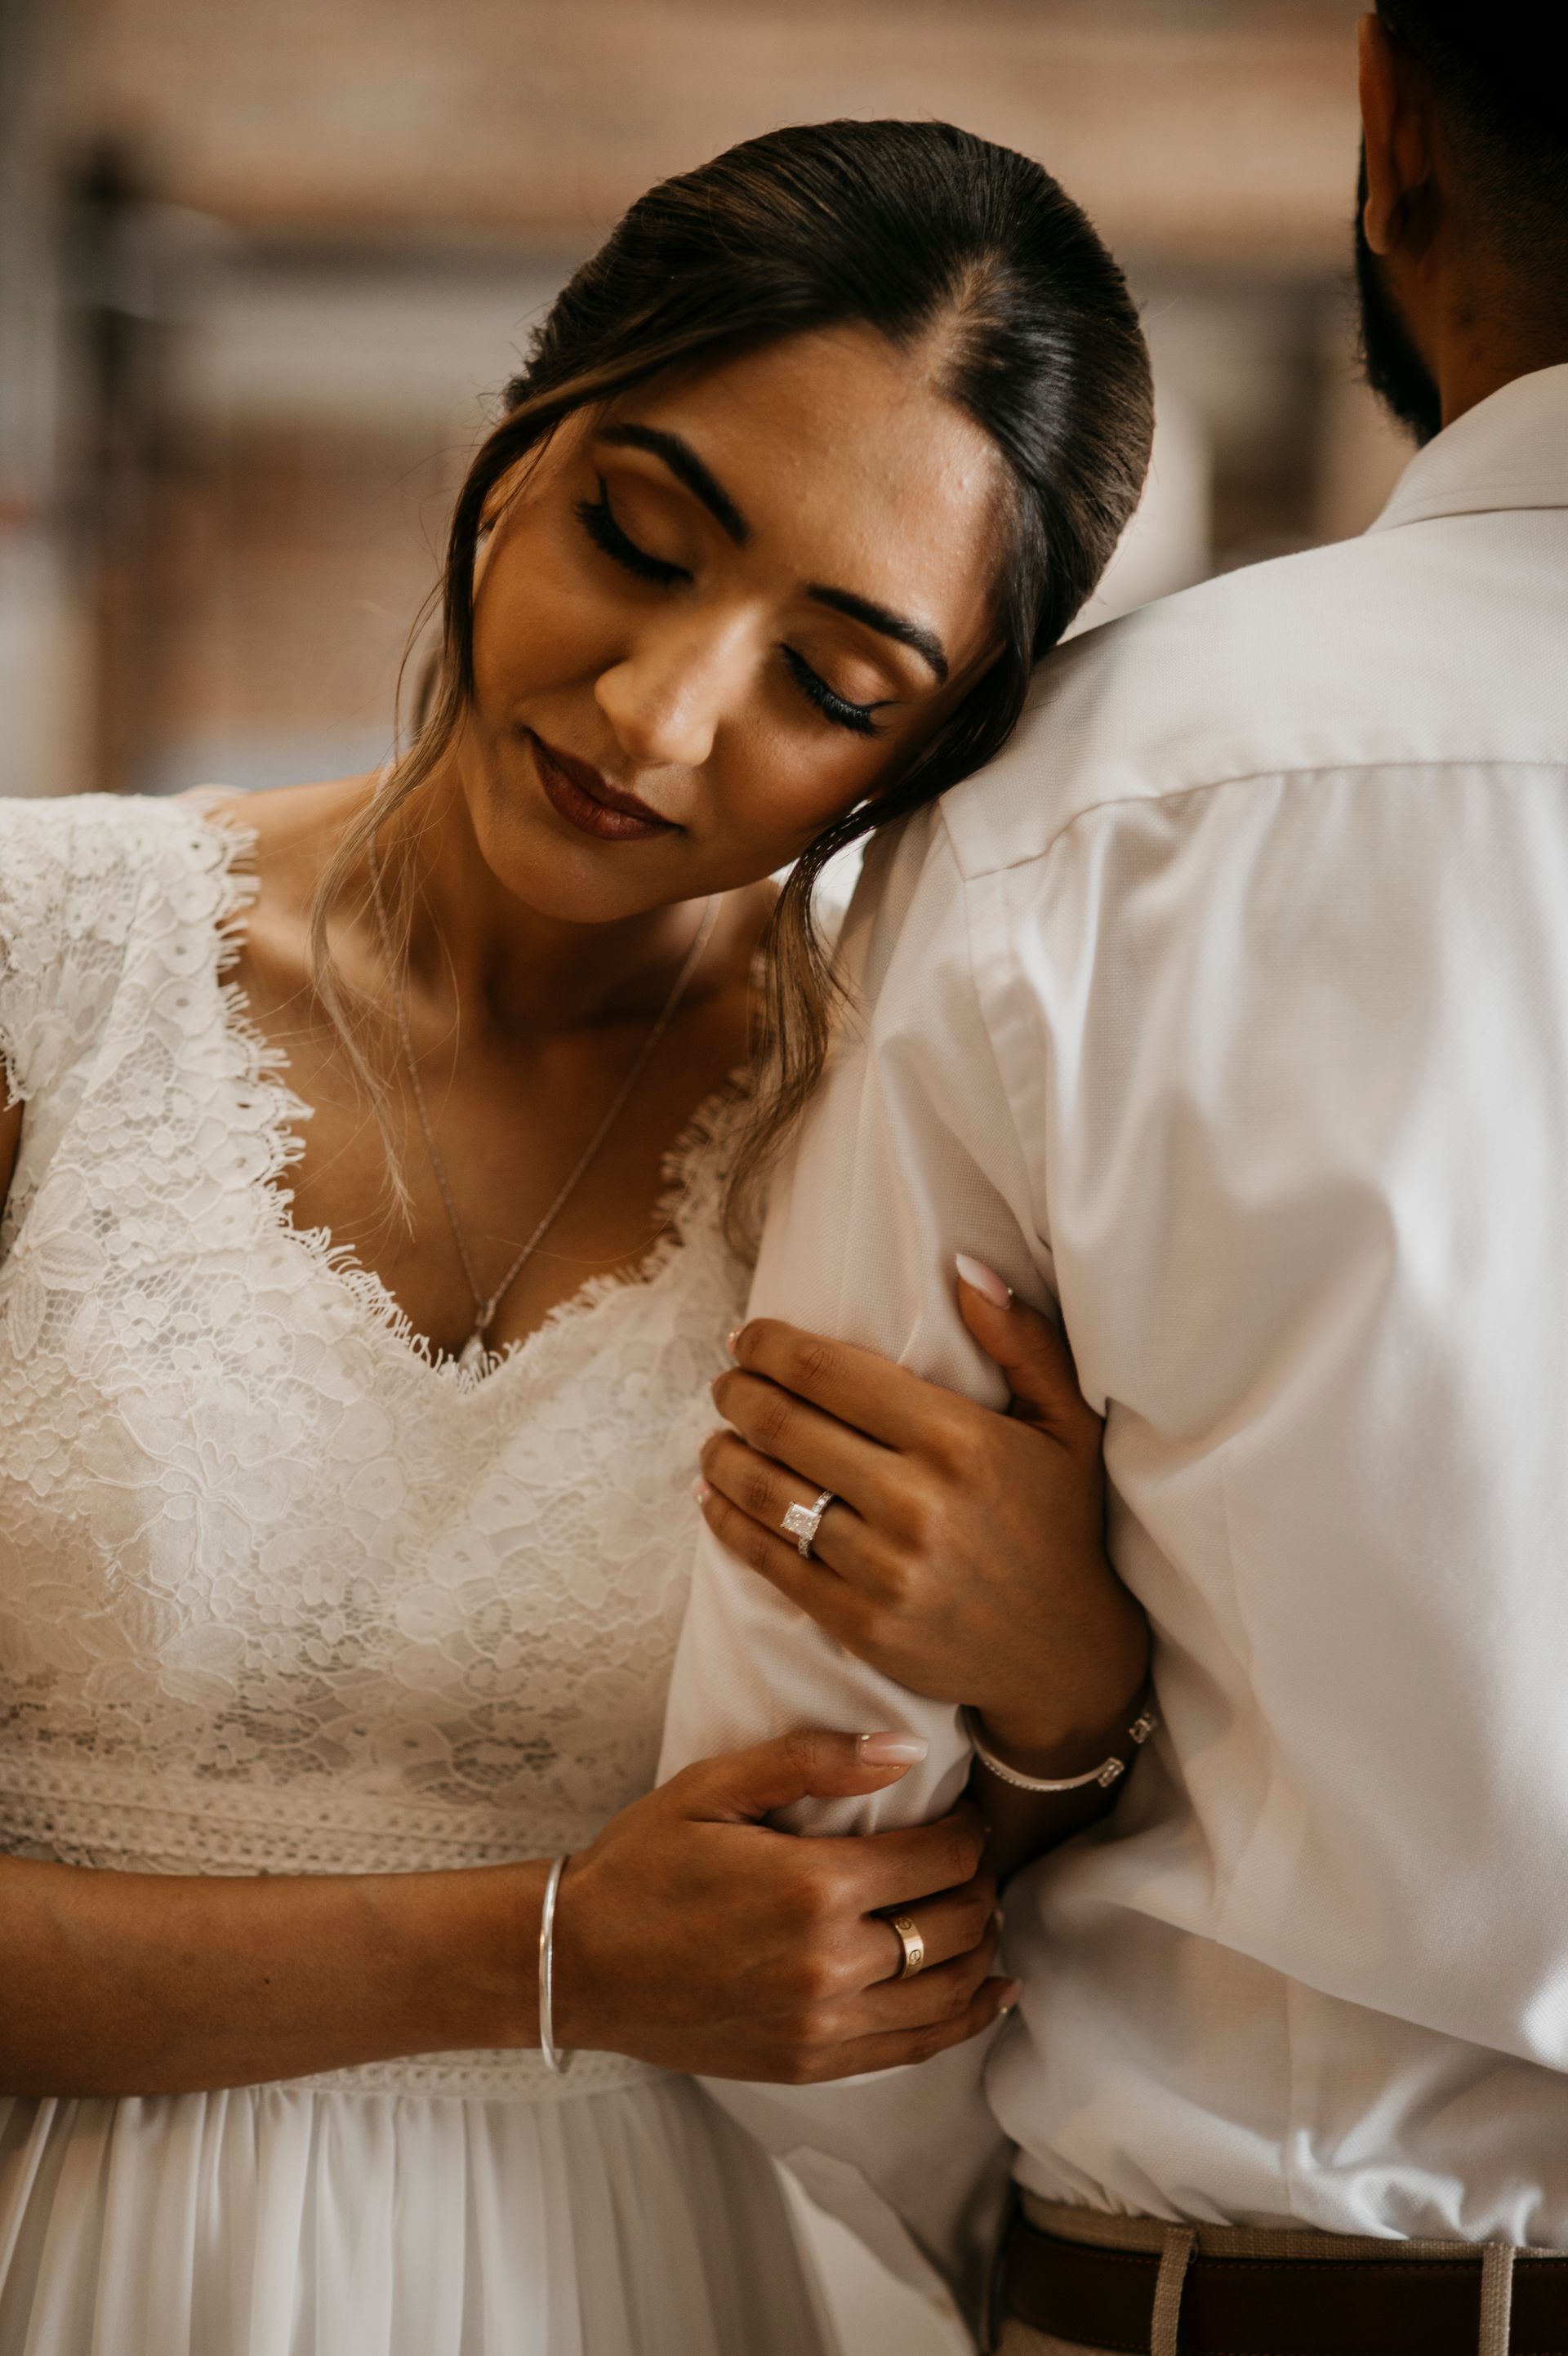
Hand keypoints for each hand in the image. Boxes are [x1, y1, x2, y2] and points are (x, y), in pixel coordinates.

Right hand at [553, 1729, 1012, 2081]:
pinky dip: (963, 2020)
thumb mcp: (715, 1786)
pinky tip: (989, 1994)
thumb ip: (814, 1760)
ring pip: (949, 1993)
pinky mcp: (812, 2063)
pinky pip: (916, 2047)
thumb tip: (908, 1750)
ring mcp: (824, 2024)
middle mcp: (832, 1964)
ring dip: (980, 1949)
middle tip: (975, 1860)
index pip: (941, 1859)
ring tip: (981, 1915)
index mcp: (814, 1888)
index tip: (966, 1816)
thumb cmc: (641, 1864)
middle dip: (980, 1886)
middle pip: (956, 1925)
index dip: (969, 1833)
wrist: (577, 1963)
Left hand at [696, 1261, 1148, 1775]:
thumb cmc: (1062, 1525)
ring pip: (767, 1492)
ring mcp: (883, 1568)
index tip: (748, 1338)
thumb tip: (966, 1268)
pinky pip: (770, 1561)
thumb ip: (1021, 1341)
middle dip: (737, 1393)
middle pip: (784, 1426)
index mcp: (958, 1439)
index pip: (829, 1373)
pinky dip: (728, 1522)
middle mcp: (915, 1501)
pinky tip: (714, 1498)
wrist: (1067, 1656)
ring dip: (723, 1455)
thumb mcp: (1068, 1425)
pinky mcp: (860, 1624)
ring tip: (716, 1437)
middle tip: (725, 1383)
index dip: (771, 1347)